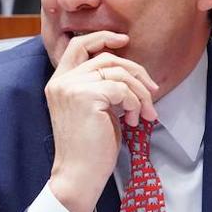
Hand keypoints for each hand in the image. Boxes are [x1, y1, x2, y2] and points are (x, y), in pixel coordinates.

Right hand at [44, 31, 157, 211]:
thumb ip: (100, 87)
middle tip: (151, 92)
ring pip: (118, 72)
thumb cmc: (89, 148)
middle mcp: (61, 81)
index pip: (77, 45)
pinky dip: (135, 103)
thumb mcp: (93, 109)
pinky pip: (121, 89)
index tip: (124, 40)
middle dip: (135, 71)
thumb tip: (129, 73)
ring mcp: (71, 88)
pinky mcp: (86, 97)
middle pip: (105, 56)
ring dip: (140, 93)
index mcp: (59, 82)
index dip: (102, 37)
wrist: (78, 174)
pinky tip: (133, 120)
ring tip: (144, 114)